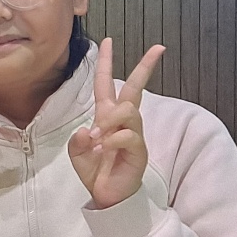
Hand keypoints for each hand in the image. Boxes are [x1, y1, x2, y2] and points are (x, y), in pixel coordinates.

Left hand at [68, 38, 165, 208]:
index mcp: (106, 116)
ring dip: (110, 121)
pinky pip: (127, 136)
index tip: (108, 41)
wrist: (106, 195)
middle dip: (145, 67)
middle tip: (158, 48)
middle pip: (134, 88)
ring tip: (97, 139)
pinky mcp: (139, 150)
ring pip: (128, 110)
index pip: (106, 84)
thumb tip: (87, 131)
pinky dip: (112, 141)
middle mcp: (122, 121)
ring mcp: (133, 134)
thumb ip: (77, 141)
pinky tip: (103, 150)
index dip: (106, 63)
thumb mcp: (77, 153)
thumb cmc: (95, 170)